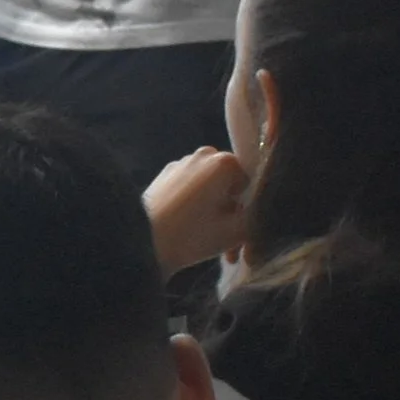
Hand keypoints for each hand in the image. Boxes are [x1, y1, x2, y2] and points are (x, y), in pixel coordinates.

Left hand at [144, 147, 249, 273]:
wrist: (140, 241)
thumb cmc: (192, 235)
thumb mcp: (237, 232)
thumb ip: (258, 218)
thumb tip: (260, 212)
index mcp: (224, 161)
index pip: (250, 184)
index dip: (248, 211)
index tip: (242, 236)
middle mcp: (203, 154)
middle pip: (228, 185)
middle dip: (230, 213)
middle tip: (228, 245)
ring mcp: (180, 163)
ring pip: (208, 189)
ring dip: (213, 213)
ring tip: (208, 242)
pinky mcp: (163, 176)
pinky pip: (189, 189)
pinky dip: (194, 207)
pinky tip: (189, 231)